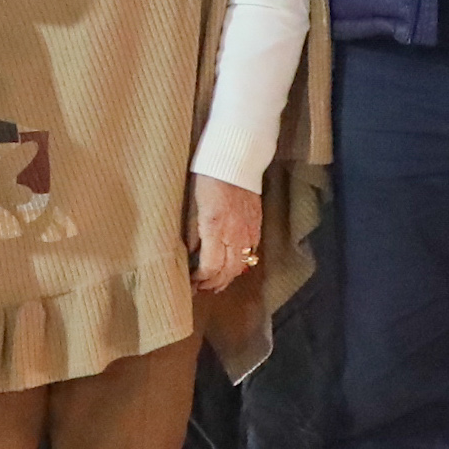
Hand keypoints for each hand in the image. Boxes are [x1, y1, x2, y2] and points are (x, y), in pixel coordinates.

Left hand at [188, 176, 264, 292]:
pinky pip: (251, 251)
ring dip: (228, 277)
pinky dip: (241, 262)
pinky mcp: (257, 224)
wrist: (235, 159)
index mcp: (214, 229)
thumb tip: (191, 255)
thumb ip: (193, 233)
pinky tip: (233, 265)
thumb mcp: (193, 206)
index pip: (211, 267)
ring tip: (216, 283)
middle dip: (214, 283)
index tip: (191, 281)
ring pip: (241, 264)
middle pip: (227, 271)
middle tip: (201, 288)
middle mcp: (234, 233)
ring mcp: (249, 230)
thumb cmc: (208, 178)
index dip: (200, 279)